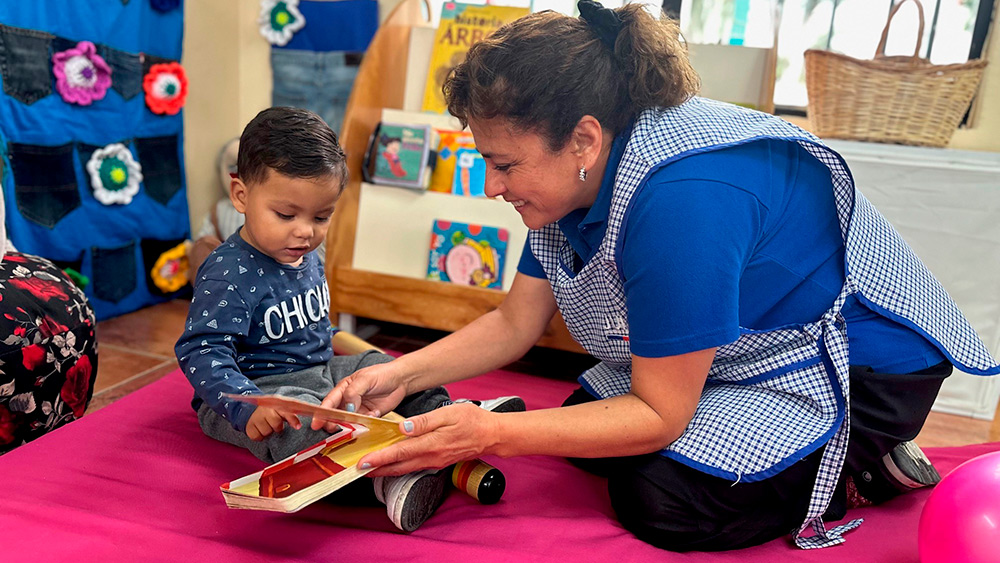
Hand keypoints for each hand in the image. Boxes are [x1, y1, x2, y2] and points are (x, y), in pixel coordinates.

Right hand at [246, 406, 300, 440]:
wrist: (253, 409)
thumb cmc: (272, 413)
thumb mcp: (281, 411)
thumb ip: (290, 417)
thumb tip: (298, 426)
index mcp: (277, 406)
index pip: (286, 412)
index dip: (293, 419)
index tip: (298, 426)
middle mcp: (266, 410)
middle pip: (276, 424)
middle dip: (278, 427)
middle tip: (275, 425)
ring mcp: (256, 417)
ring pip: (266, 431)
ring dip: (268, 432)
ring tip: (267, 426)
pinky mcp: (249, 426)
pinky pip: (256, 436)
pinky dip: (259, 436)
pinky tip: (260, 430)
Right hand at [311, 361, 408, 429]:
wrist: (401, 380)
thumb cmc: (381, 374)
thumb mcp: (366, 379)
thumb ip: (354, 392)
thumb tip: (347, 407)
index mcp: (344, 388)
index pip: (329, 401)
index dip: (321, 412)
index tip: (316, 422)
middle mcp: (349, 400)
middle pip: (335, 414)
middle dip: (331, 422)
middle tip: (331, 428)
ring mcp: (358, 409)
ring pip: (348, 421)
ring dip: (349, 425)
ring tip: (353, 425)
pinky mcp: (369, 416)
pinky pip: (363, 424)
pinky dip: (365, 424)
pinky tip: (372, 415)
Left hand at [358, 403, 499, 476]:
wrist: (491, 435)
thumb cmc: (472, 420)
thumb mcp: (449, 413)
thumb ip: (424, 421)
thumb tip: (403, 427)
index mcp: (431, 444)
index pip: (399, 452)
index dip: (379, 458)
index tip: (363, 462)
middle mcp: (431, 457)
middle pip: (398, 467)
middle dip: (376, 469)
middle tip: (356, 470)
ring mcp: (434, 462)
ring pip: (404, 469)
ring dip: (385, 470)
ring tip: (369, 468)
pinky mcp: (437, 462)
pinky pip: (413, 466)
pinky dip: (399, 466)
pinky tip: (392, 462)